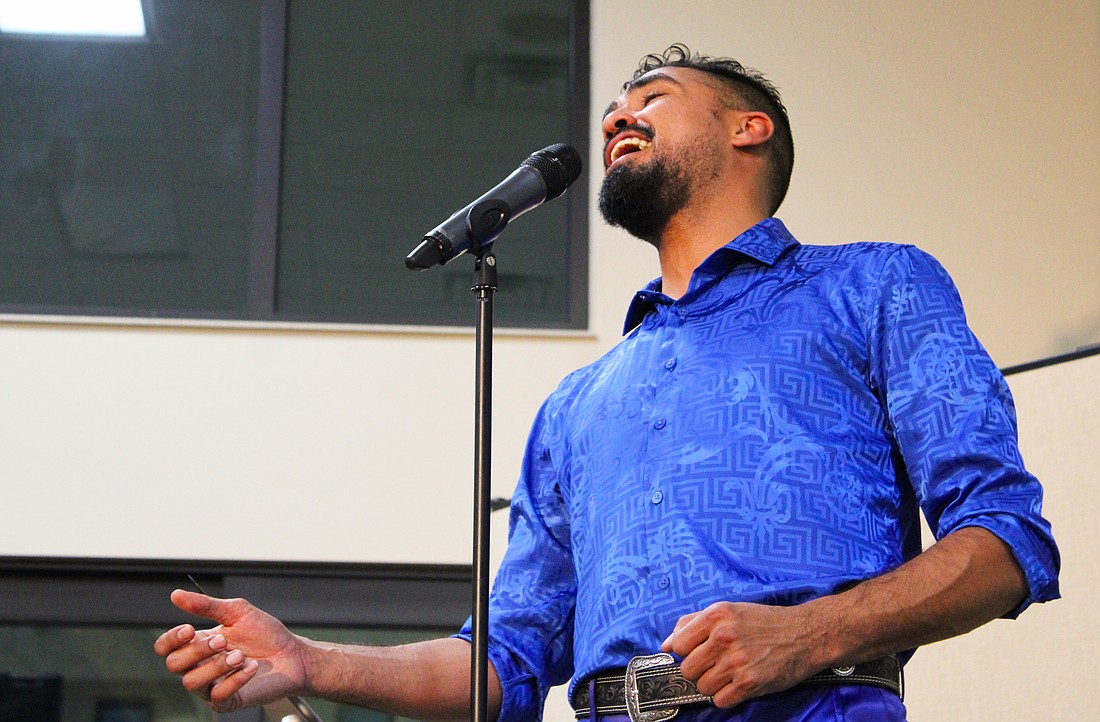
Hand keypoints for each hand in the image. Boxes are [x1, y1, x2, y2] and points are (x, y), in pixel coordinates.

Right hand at [154, 589, 308, 711]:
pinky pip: (217, 697)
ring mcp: (213, 686)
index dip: (170, 639)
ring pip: (191, 682)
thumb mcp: (237, 612)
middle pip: (174, 665)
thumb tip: (176, 595)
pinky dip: (235, 680)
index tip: (189, 629)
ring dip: (215, 666)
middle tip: (223, 640)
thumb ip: (206, 605)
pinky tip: (251, 667)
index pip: (166, 648)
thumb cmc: (266, 634)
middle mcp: (201, 666)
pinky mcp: (229, 701)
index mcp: (199, 644)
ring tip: (240, 655)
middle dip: (196, 650)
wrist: (294, 654)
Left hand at [661, 601, 819, 708]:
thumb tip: (666, 644)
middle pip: (687, 669)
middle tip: (715, 665)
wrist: (804, 634)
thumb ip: (693, 623)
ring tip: (729, 674)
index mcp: (716, 616)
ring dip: (713, 685)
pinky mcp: (750, 683)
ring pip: (702, 687)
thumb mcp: (728, 611)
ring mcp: (736, 661)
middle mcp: (724, 637)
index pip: (678, 644)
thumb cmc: (764, 623)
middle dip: (698, 671)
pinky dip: (727, 697)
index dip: (685, 652)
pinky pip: (720, 700)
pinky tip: (739, 684)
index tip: (697, 652)